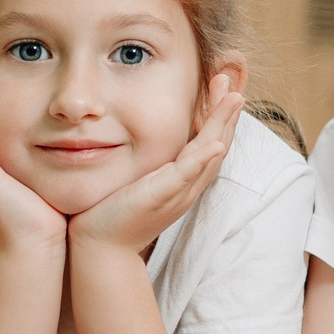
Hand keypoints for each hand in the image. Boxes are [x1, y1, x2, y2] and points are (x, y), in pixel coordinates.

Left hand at [70, 74, 245, 254]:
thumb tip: (145, 138)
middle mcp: (187, 188)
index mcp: (184, 182)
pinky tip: (213, 143)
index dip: (220, 117)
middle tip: (232, 83)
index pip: (210, 145)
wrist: (100, 250)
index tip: (222, 90)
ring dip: (223, 125)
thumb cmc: (112, 215)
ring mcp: (176, 193)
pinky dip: (202, 159)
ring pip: (209, 155)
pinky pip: (186, 176)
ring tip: (234, 98)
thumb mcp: (139, 183)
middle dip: (227, 113)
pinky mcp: (159, 197)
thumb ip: (150, 164)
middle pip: (218, 145)